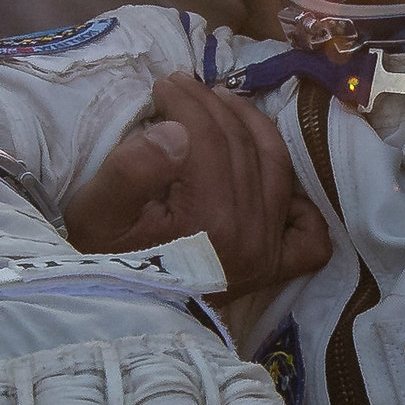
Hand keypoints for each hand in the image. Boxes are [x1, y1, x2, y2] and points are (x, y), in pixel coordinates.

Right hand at [64, 74, 330, 302]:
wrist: (119, 320)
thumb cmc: (103, 262)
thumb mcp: (96, 213)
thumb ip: (131, 169)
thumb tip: (178, 130)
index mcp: (210, 218)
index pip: (209, 137)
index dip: (185, 100)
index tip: (163, 84)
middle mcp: (251, 233)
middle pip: (243, 145)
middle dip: (213, 105)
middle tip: (186, 85)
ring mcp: (268, 253)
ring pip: (277, 168)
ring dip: (253, 127)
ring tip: (224, 104)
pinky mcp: (274, 269)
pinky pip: (309, 234)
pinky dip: (301, 202)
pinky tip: (272, 175)